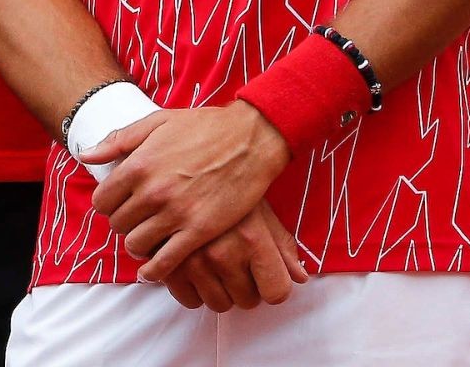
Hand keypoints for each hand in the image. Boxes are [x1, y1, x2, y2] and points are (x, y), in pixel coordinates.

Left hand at [82, 102, 291, 279]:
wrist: (252, 138)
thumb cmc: (206, 127)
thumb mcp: (159, 122)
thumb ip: (120, 140)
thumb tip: (86, 155)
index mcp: (140, 163)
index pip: (102, 201)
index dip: (110, 204)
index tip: (122, 203)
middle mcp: (153, 190)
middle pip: (118, 224)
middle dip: (125, 222)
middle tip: (139, 219)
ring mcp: (176, 212)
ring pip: (136, 245)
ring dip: (140, 244)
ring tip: (150, 237)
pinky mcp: (198, 230)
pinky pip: (163, 263)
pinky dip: (154, 270)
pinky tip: (154, 267)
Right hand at [157, 201, 309, 311]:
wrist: (183, 165)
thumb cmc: (229, 186)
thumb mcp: (260, 210)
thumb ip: (282, 245)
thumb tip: (301, 277)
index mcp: (252, 238)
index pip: (276, 291)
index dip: (273, 285)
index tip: (266, 276)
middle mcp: (224, 253)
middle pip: (248, 300)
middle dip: (246, 286)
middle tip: (238, 263)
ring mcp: (194, 262)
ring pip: (219, 304)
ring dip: (221, 290)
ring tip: (217, 263)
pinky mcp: (169, 266)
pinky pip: (190, 301)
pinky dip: (195, 290)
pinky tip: (198, 269)